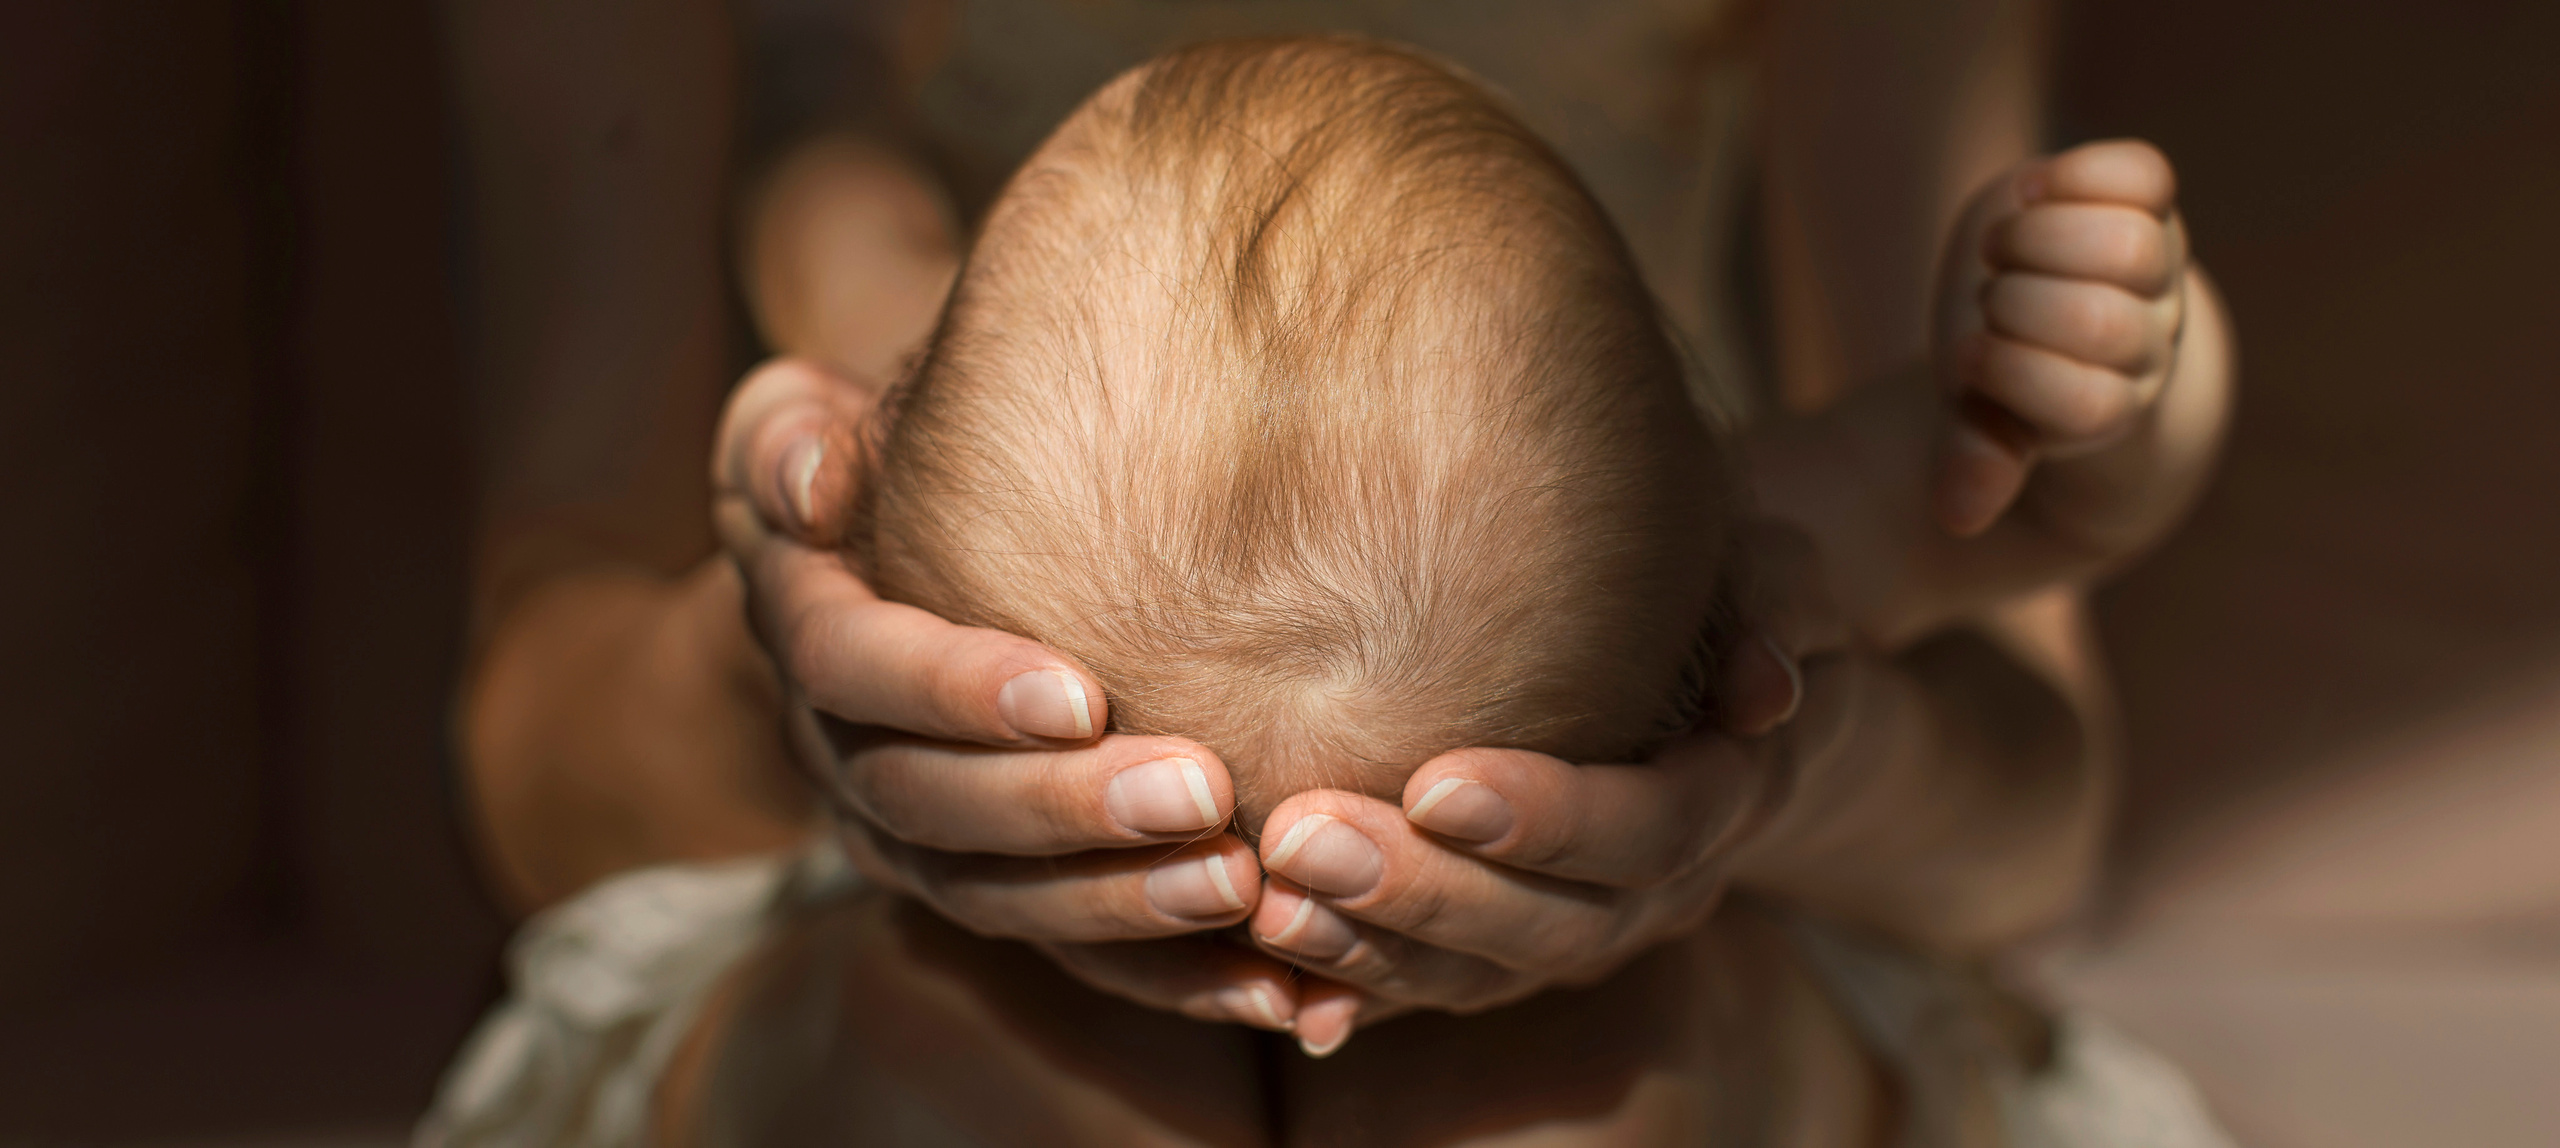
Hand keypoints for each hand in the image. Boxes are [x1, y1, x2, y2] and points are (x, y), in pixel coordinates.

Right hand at [711, 357, 1308, 1030]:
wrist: (877, 558)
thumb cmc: (863, 467)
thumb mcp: (796, 427)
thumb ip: (789, 442)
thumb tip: (807, 482)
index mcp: (805, 633)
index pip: (856, 672)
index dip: (955, 691)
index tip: (1079, 694)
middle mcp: (844, 754)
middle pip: (937, 805)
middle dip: (1067, 810)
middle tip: (1201, 791)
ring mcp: (914, 840)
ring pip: (1000, 898)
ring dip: (1121, 903)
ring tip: (1241, 884)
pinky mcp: (993, 892)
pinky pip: (1072, 953)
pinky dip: (1171, 979)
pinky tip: (1277, 991)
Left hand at [1244, 525, 1843, 1055]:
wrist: (1721, 686)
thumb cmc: (1727, 594)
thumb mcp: (1771, 573)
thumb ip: (1771, 604)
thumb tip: (1770, 687)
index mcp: (1724, 795)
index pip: (1649, 831)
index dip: (1550, 821)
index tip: (1435, 786)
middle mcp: (1654, 889)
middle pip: (1550, 927)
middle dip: (1424, 894)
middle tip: (1300, 838)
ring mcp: (1579, 930)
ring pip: (1479, 975)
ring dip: (1369, 947)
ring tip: (1266, 900)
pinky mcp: (1504, 950)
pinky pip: (1428, 989)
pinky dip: (1351, 984)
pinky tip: (1261, 962)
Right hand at [1932, 139, 2191, 536]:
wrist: (2038, 298)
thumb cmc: (1997, 366)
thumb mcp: (1973, 415)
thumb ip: (1973, 453)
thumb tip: (1961, 515)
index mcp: (2107, 410)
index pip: (2086, 406)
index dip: (2014, 374)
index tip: (1969, 357)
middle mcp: (2150, 344)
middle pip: (2104, 322)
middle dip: (2017, 303)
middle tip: (1988, 298)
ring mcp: (2160, 271)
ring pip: (2131, 248)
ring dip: (2041, 239)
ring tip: (2004, 247)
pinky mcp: (2155, 204)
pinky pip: (2140, 177)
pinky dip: (2076, 176)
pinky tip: (2035, 193)